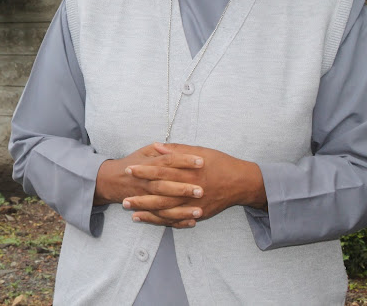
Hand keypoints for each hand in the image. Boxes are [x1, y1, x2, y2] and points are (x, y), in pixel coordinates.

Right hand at [94, 143, 204, 226]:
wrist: (111, 180)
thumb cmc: (132, 163)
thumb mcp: (144, 152)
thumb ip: (160, 149)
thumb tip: (173, 145)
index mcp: (148, 164)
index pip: (168, 161)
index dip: (184, 161)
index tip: (201, 161)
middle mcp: (146, 182)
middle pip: (165, 185)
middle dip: (182, 188)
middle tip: (201, 190)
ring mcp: (145, 197)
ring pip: (163, 205)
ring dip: (181, 210)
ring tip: (199, 211)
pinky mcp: (147, 209)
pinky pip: (161, 218)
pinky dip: (176, 221)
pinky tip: (191, 222)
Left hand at [123, 143, 266, 226]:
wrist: (243, 183)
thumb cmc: (221, 163)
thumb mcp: (200, 151)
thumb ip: (177, 150)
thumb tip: (156, 146)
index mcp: (189, 171)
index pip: (162, 170)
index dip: (144, 170)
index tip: (129, 169)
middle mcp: (191, 189)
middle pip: (161, 193)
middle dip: (141, 196)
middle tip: (123, 198)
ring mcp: (195, 204)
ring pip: (167, 210)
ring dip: (148, 212)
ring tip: (131, 212)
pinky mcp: (198, 214)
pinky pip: (178, 220)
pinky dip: (162, 221)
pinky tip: (149, 220)